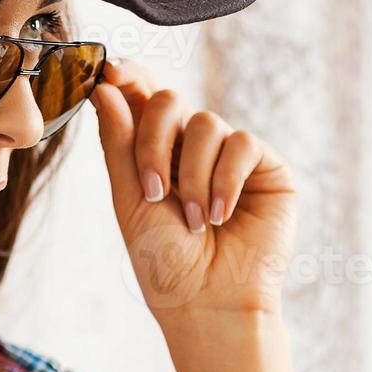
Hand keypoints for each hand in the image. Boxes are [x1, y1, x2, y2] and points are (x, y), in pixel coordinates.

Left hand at [89, 57, 297, 319]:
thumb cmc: (164, 261)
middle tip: (154, 193)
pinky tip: (221, 215)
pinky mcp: (267, 168)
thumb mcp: (129, 199)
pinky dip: (225, 180)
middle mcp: (193, 147)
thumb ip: (118, 142)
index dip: (129, 76)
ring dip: (192, 177)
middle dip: (153, 143)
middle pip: (168, 101)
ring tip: (195, 222)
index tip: (109, 69)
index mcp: (155, 152)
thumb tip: (104, 86)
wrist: (208, 302)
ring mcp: (231, 155)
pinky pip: (242, 143)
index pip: (143, 98)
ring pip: (205, 123)